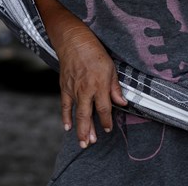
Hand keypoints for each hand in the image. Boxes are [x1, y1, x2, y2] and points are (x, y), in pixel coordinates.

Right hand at [55, 24, 127, 147]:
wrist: (72, 41)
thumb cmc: (93, 52)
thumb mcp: (110, 67)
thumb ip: (115, 87)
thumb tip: (122, 102)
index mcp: (99, 85)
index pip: (104, 108)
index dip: (107, 120)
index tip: (109, 129)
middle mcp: (85, 89)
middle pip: (87, 115)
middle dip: (89, 131)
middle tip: (90, 144)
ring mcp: (73, 89)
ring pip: (77, 113)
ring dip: (79, 128)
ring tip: (82, 142)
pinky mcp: (64, 87)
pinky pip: (65, 105)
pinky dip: (65, 116)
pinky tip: (67, 126)